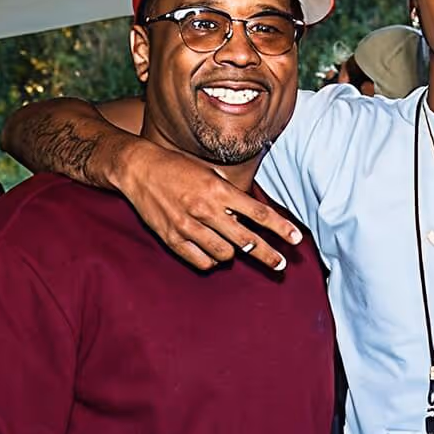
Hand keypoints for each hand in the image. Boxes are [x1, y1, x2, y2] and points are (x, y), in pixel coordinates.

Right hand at [110, 139, 301, 271]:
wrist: (138, 169)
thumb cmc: (177, 168)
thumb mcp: (209, 172)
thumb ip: (230, 193)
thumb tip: (250, 214)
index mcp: (218, 189)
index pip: (258, 212)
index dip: (280, 228)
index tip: (296, 240)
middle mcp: (205, 209)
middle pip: (246, 240)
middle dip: (268, 255)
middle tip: (280, 265)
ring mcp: (187, 226)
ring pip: (225, 255)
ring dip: (233, 254)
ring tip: (233, 247)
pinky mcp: (172, 239)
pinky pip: (202, 262)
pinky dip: (211, 261)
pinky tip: (212, 252)